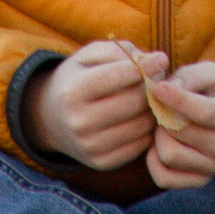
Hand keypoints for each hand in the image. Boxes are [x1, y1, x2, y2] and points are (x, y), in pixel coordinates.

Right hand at [25, 38, 165, 170]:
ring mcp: (90, 146)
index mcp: (73, 91)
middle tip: (162, 78)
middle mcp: (79, 122)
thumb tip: (154, 62)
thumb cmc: (78, 78)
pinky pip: (140, 145)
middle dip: (153, 87)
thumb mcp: (89, 55)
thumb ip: (119, 51)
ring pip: (141, 125)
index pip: (117, 77)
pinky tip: (144, 115)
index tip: (162, 58)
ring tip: (154, 96)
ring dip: (154, 108)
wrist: (53, 119)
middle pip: (133, 102)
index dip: (145, 66)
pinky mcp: (101, 162)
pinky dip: (148, 129)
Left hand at [140, 60, 214, 188]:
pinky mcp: (200, 180)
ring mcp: (214, 167)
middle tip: (164, 105)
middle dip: (164, 114)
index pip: (203, 113)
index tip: (159, 88)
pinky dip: (153, 160)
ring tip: (166, 123)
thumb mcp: (211, 72)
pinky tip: (161, 142)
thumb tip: (163, 92)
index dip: (177, 100)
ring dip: (159, 136)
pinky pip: (164, 178)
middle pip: (179, 133)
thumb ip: (189, 78)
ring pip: (168, 155)